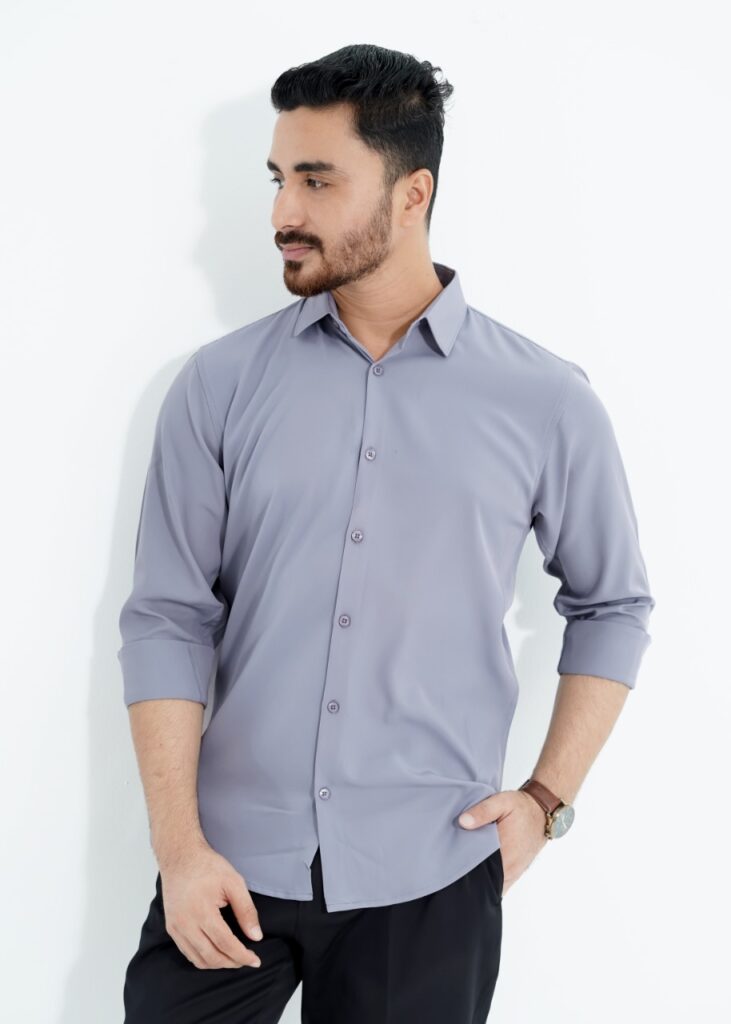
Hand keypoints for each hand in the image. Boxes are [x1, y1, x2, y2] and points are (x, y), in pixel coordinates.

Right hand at [158, 839, 264, 968]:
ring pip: (198, 959)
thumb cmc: (208, 866)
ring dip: (218, 964)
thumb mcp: (234, 882)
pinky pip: (187, 952)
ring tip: (234, 959)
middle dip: (232, 963)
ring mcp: (176, 927)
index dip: (242, 955)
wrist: (180, 856)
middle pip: (211, 956)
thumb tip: (256, 936)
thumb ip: (246, 910)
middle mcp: (185, 923)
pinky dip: (203, 958)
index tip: (256, 961)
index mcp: (202, 911)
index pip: (225, 943)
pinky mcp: (171, 928)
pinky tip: (216, 953)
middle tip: (247, 961)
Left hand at [458, 789, 548, 893]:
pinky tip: (479, 870)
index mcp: (505, 851)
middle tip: (454, 864)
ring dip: (480, 879)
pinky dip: (490, 881)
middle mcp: (510, 867)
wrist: (542, 813)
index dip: (463, 867)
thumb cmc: (522, 808)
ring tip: (465, 867)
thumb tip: (463, 822)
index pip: (479, 869)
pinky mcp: (515, 872)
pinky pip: (500, 884)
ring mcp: (513, 872)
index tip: (451, 862)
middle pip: (484, 881)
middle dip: (469, 875)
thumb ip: (482, 811)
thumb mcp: (502, 801)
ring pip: (492, 885)